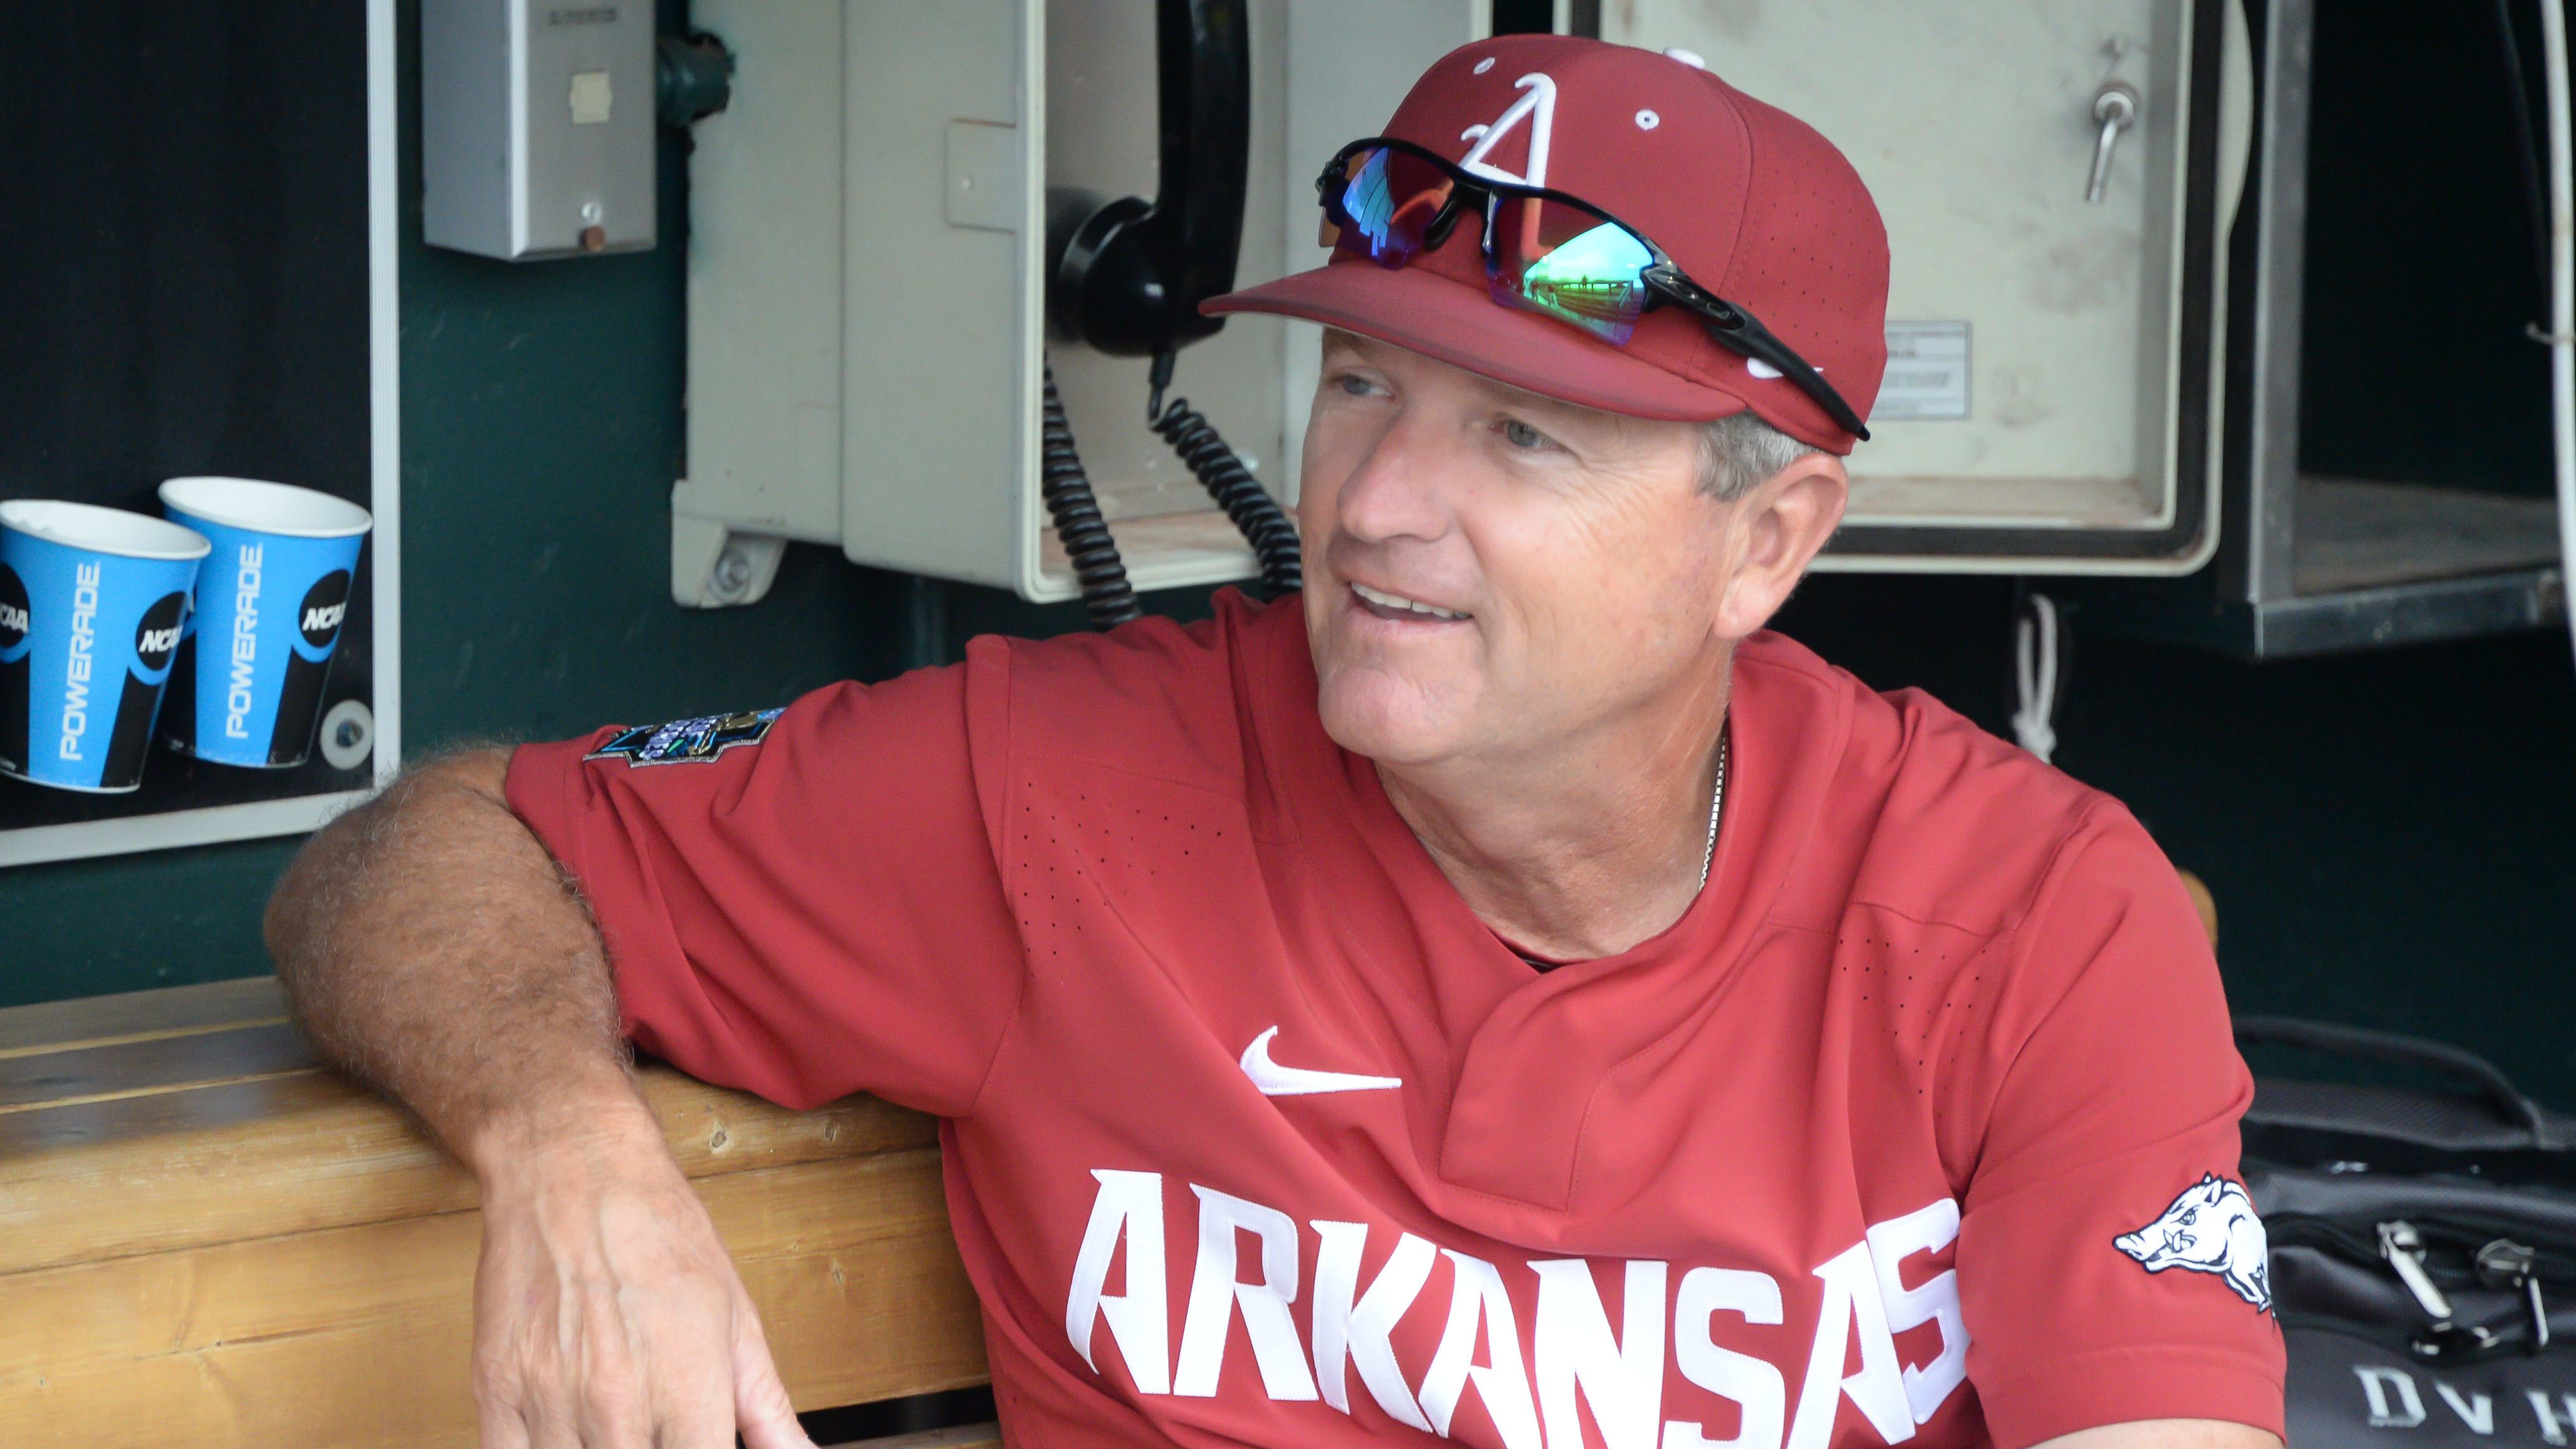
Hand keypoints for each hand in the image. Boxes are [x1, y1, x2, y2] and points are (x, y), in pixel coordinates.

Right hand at [467, 1105, 814, 1448]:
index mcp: (688, 1388)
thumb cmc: (661, 1235)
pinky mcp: (495, 1389)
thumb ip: (767, 1407)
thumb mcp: (736, 1317)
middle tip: (655, 1427)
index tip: (696, 1443)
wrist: (576, 1170)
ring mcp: (551, 1399)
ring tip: (614, 1424)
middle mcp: (618, 1402)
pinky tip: (566, 1430)